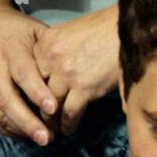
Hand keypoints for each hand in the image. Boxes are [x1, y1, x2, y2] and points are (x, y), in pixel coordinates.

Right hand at [0, 1, 58, 144]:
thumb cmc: (13, 29)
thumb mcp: (33, 31)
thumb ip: (50, 51)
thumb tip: (72, 72)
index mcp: (11, 50)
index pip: (24, 74)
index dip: (38, 93)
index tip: (54, 109)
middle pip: (8, 99)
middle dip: (28, 121)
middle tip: (48, 138)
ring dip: (19, 129)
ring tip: (41, 139)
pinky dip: (6, 129)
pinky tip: (24, 136)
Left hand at [33, 4, 121, 135]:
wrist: (128, 27)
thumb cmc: (104, 27)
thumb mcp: (70, 32)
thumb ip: (57, 50)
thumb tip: (55, 71)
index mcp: (45, 42)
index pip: (28, 72)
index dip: (29, 88)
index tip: (31, 99)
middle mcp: (50, 58)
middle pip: (35, 90)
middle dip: (36, 107)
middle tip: (39, 118)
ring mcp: (66, 74)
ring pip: (50, 105)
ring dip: (52, 120)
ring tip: (54, 129)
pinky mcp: (84, 87)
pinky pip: (69, 112)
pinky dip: (68, 124)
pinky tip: (69, 129)